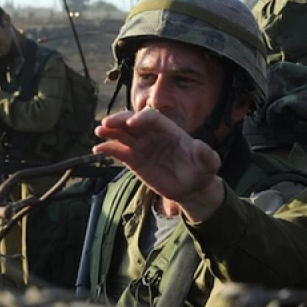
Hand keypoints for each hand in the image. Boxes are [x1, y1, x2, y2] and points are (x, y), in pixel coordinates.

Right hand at [94, 109, 224, 220]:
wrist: (192, 187)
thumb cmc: (202, 171)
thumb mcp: (209, 163)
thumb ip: (206, 155)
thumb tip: (202, 147)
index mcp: (170, 130)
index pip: (153, 118)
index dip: (142, 118)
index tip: (132, 124)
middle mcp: (153, 135)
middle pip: (133, 121)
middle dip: (120, 120)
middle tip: (107, 123)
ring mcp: (142, 146)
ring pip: (123, 134)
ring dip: (110, 131)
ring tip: (99, 132)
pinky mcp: (134, 160)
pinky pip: (119, 151)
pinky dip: (108, 149)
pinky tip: (98, 150)